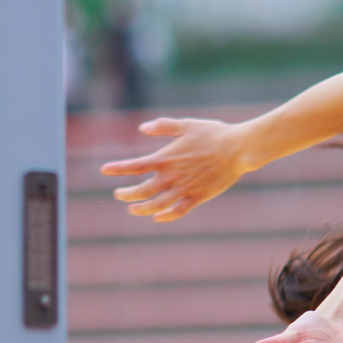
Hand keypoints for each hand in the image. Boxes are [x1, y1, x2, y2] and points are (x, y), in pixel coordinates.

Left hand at [101, 117, 252, 220]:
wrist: (238, 149)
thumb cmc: (213, 134)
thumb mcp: (186, 124)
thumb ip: (163, 126)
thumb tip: (143, 127)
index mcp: (166, 158)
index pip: (135, 166)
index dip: (118, 169)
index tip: (104, 171)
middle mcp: (172, 176)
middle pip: (141, 191)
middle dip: (126, 194)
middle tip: (118, 194)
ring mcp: (184, 189)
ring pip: (156, 205)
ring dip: (141, 209)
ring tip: (132, 210)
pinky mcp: (198, 197)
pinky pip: (178, 211)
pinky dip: (165, 216)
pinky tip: (157, 217)